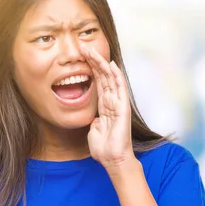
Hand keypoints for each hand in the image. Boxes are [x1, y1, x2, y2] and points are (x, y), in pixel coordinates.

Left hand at [84, 45, 134, 169]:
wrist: (112, 159)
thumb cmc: (103, 148)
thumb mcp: (94, 131)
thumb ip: (95, 122)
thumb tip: (95, 119)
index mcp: (104, 106)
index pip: (98, 82)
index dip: (90, 69)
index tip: (81, 57)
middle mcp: (112, 102)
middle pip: (103, 76)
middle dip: (94, 61)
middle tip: (84, 46)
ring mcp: (118, 103)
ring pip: (110, 78)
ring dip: (101, 64)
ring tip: (92, 50)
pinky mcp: (123, 108)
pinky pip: (120, 88)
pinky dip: (116, 76)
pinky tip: (111, 64)